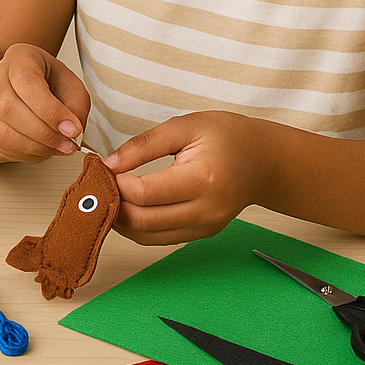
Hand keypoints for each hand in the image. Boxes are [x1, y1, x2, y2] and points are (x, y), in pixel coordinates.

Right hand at [0, 43, 89, 161]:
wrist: (22, 89)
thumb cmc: (48, 83)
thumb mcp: (71, 85)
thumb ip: (75, 106)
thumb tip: (71, 130)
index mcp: (19, 58)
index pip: (27, 83)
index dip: (50, 110)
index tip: (72, 128)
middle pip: (8, 107)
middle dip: (44, 133)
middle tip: (68, 142)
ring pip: (3, 132)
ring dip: (36, 146)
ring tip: (58, 147)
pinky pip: (1, 145)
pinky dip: (27, 152)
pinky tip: (42, 147)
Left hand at [105, 111, 273, 244]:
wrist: (265, 160)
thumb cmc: (229, 137)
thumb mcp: (185, 126)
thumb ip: (143, 145)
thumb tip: (109, 164)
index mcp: (202, 180)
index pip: (143, 194)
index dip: (115, 184)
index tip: (103, 169)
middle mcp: (205, 210)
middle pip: (141, 221)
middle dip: (112, 204)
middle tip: (98, 185)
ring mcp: (204, 226)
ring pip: (146, 236)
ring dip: (120, 220)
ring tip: (109, 195)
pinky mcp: (201, 233)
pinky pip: (159, 238)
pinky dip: (136, 226)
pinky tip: (126, 206)